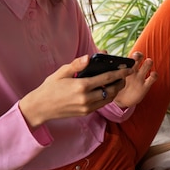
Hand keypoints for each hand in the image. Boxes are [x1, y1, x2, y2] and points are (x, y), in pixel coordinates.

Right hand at [18, 55, 133, 128]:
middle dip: (120, 82)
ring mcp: (86, 107)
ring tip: (118, 82)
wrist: (40, 107)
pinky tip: (106, 90)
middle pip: (111, 90)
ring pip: (108, 99)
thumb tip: (89, 57)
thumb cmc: (50, 87)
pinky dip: (107, 97)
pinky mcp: (85, 113)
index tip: (128, 68)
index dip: (119, 73)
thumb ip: (76, 64)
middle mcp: (86, 98)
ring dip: (115, 90)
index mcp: (81, 86)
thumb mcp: (61, 72)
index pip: (106, 79)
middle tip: (124, 75)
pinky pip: (101, 104)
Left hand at [112, 52, 157, 108]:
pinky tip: (152, 74)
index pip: (132, 56)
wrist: (119, 100)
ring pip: (147, 66)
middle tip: (136, 57)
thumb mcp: (111, 76)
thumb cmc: (115, 86)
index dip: (133, 54)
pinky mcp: (145, 86)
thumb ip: (107, 65)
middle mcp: (134, 70)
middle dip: (139, 55)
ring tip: (148, 62)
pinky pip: (152, 79)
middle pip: (140, 58)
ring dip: (148, 63)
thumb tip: (103, 52)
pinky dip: (154, 75)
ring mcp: (140, 77)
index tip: (130, 56)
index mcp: (126, 66)